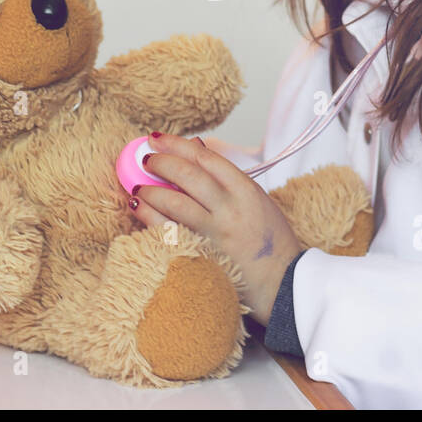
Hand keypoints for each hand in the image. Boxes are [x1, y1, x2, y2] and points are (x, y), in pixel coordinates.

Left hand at [131, 132, 302, 325]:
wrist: (283, 282)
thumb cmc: (271, 242)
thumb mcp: (257, 200)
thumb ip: (228, 177)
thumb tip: (196, 150)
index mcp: (246, 190)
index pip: (206, 157)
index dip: (177, 144)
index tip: (158, 139)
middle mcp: (230, 208)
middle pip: (187, 175)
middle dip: (160, 162)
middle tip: (146, 160)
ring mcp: (215, 233)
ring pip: (174, 202)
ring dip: (151, 190)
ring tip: (139, 187)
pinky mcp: (203, 254)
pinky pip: (169, 231)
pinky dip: (150, 217)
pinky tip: (140, 208)